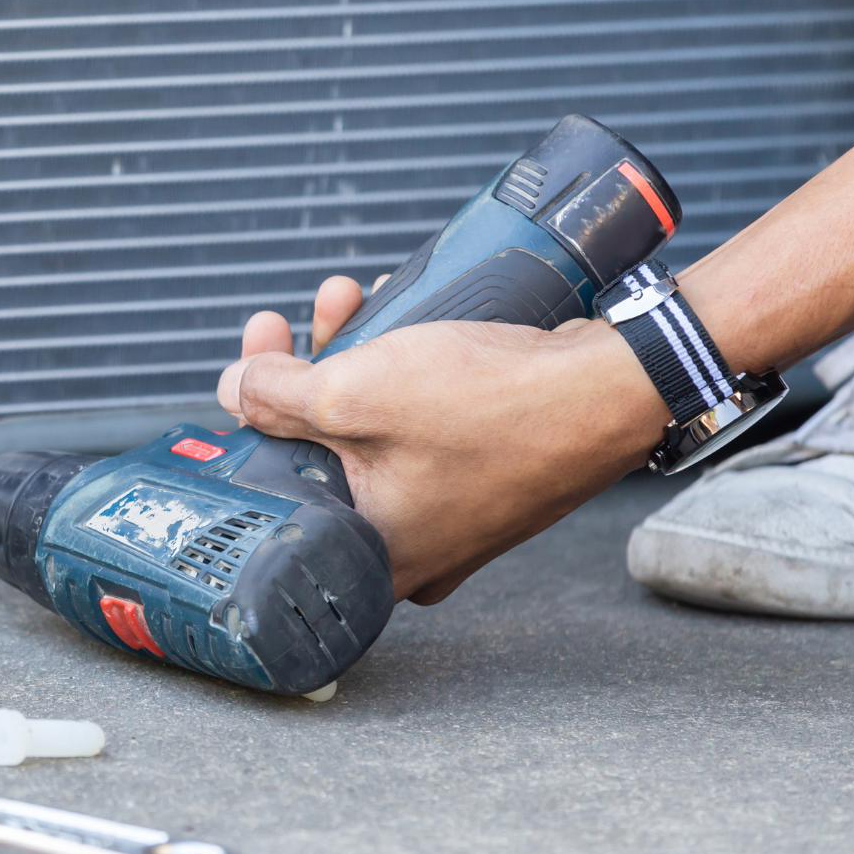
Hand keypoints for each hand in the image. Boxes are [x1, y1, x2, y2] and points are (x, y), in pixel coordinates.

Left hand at [219, 281, 668, 603]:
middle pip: (321, 454)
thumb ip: (277, 396)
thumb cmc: (497, 409)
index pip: (279, 491)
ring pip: (371, 429)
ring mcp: (452, 511)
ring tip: (345, 298)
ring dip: (349, 357)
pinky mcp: (484, 472)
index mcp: (373, 554)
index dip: (254, 419)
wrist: (616, 389)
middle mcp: (412, 546)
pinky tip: (394, 315)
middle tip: (288, 324)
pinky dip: (400, 371)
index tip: (251, 366)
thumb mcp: (354, 395)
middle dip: (301, 371)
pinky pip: (418, 423)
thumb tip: (237, 389)